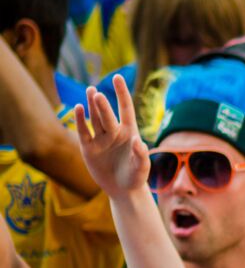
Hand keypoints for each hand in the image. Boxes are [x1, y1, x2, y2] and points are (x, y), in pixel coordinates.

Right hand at [74, 74, 148, 195]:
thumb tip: (139, 142)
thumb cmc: (136, 177)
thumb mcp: (142, 168)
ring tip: (90, 92)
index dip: (122, 93)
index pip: (125, 109)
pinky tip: (79, 108)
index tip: (117, 77)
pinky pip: (84, 131)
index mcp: (130, 133)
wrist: (123, 190)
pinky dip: (80, 120)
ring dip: (92, 106)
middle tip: (98, 93)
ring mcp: (100, 139)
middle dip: (103, 104)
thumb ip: (142, 155)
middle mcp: (114, 133)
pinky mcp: (88, 148)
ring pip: (95, 119)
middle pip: (107, 114)